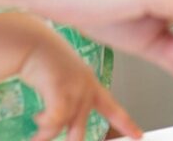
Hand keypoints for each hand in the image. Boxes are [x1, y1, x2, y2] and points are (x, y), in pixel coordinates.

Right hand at [17, 18, 140, 140]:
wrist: (34, 42)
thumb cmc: (44, 58)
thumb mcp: (63, 78)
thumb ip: (65, 98)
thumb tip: (57, 121)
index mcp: (90, 85)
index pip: (113, 109)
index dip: (127, 124)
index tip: (138, 136)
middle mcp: (86, 89)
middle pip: (81, 129)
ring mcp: (76, 90)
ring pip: (66, 127)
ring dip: (46, 135)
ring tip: (37, 137)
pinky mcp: (61, 91)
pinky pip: (54, 121)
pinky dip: (43, 124)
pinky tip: (37, 117)